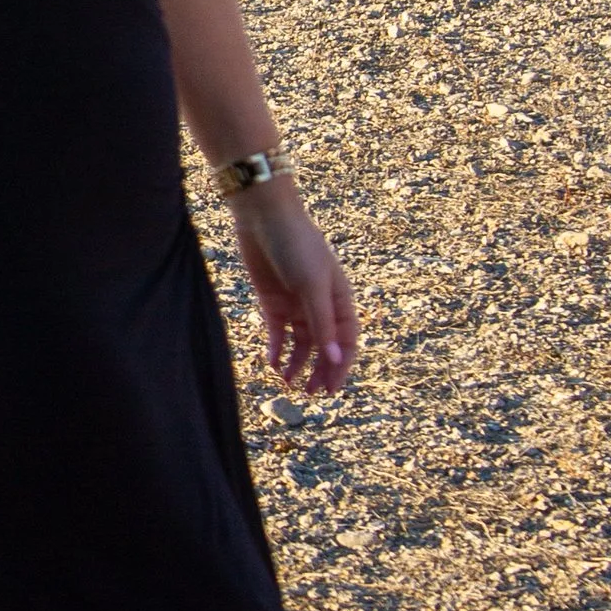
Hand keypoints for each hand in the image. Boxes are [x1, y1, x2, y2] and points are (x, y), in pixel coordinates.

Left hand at [231, 181, 357, 396]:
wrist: (263, 217)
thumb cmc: (296, 245)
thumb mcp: (312, 285)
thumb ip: (322, 323)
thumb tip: (335, 359)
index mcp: (340, 299)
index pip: (347, 341)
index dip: (342, 366)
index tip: (332, 389)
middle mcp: (320, 305)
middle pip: (325, 347)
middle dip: (320, 371)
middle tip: (310, 393)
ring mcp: (296, 304)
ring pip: (301, 344)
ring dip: (297, 365)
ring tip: (288, 383)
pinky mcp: (272, 302)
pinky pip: (277, 334)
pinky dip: (276, 350)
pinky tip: (273, 364)